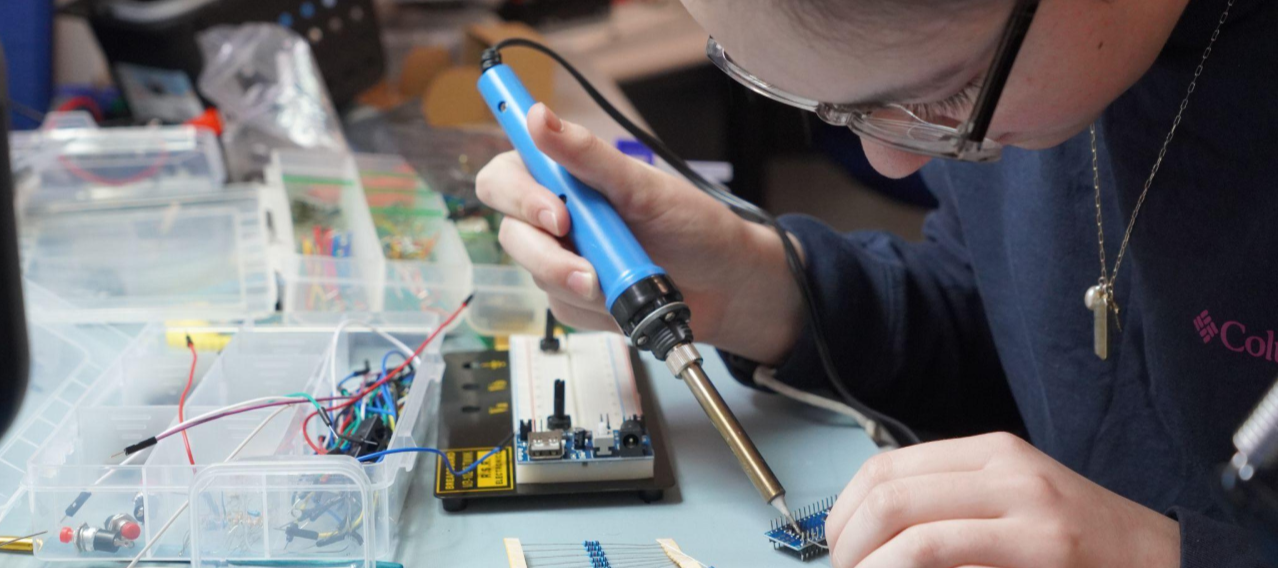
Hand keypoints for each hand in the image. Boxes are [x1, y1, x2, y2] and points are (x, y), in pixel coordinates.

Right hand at [475, 103, 803, 362]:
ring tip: (616, 281)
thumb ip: (587, 156)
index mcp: (566, 177)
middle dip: (546, 251)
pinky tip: (619, 297)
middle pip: (511, 230)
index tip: (554, 210)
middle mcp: (557, 215)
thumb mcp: (642, 186)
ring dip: (575, 281)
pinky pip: (561, 306)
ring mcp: (563, 258)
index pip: (506, 176)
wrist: (726, 285)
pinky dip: (592, 306)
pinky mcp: (573, 298)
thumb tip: (538, 117)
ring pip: (533, 273)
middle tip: (585, 260)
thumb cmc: (692, 225)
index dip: (516, 193)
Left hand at [825, 432, 1180, 567]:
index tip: (836, 546)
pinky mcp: (1043, 550)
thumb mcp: (1011, 502)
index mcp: (990, 452)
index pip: (885, 468)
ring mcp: (1026, 509)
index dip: (843, 511)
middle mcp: (1005, 471)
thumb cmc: (1079, 542)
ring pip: (911, 530)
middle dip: (848, 543)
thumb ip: (949, 503)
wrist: (1162, 561)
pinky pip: (945, 556)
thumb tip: (864, 528)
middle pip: (889, 496)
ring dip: (870, 565)